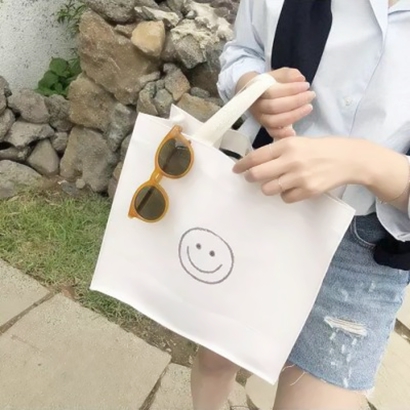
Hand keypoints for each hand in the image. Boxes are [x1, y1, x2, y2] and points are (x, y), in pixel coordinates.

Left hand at [233, 136, 367, 202]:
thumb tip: (257, 161)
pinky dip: (286, 194)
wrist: (349, 159)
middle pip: (257, 174)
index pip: (256, 156)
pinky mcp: (308, 190)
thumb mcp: (299, 142)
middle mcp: (291, 160)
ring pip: (269, 189)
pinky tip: (293, 188)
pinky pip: (285, 198)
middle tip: (250, 178)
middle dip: (250, 178)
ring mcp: (299, 177)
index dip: (242, 164)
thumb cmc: (321, 148)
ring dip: (269, 187)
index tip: (236, 169)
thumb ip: (279, 150)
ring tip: (278, 182)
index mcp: (287, 145)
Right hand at [236, 68, 315, 139]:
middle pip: (274, 107)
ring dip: (293, 115)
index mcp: (256, 90)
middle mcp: (257, 106)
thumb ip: (287, 75)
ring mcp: (260, 118)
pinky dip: (282, 134)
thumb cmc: (269, 83)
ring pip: (274, 121)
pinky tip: (294, 132)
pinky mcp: (265, 127)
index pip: (273, 91)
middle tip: (310, 95)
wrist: (254, 93)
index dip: (290, 89)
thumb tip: (299, 78)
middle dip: (295, 101)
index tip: (305, 85)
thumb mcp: (277, 74)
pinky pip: (272, 133)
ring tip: (308, 107)